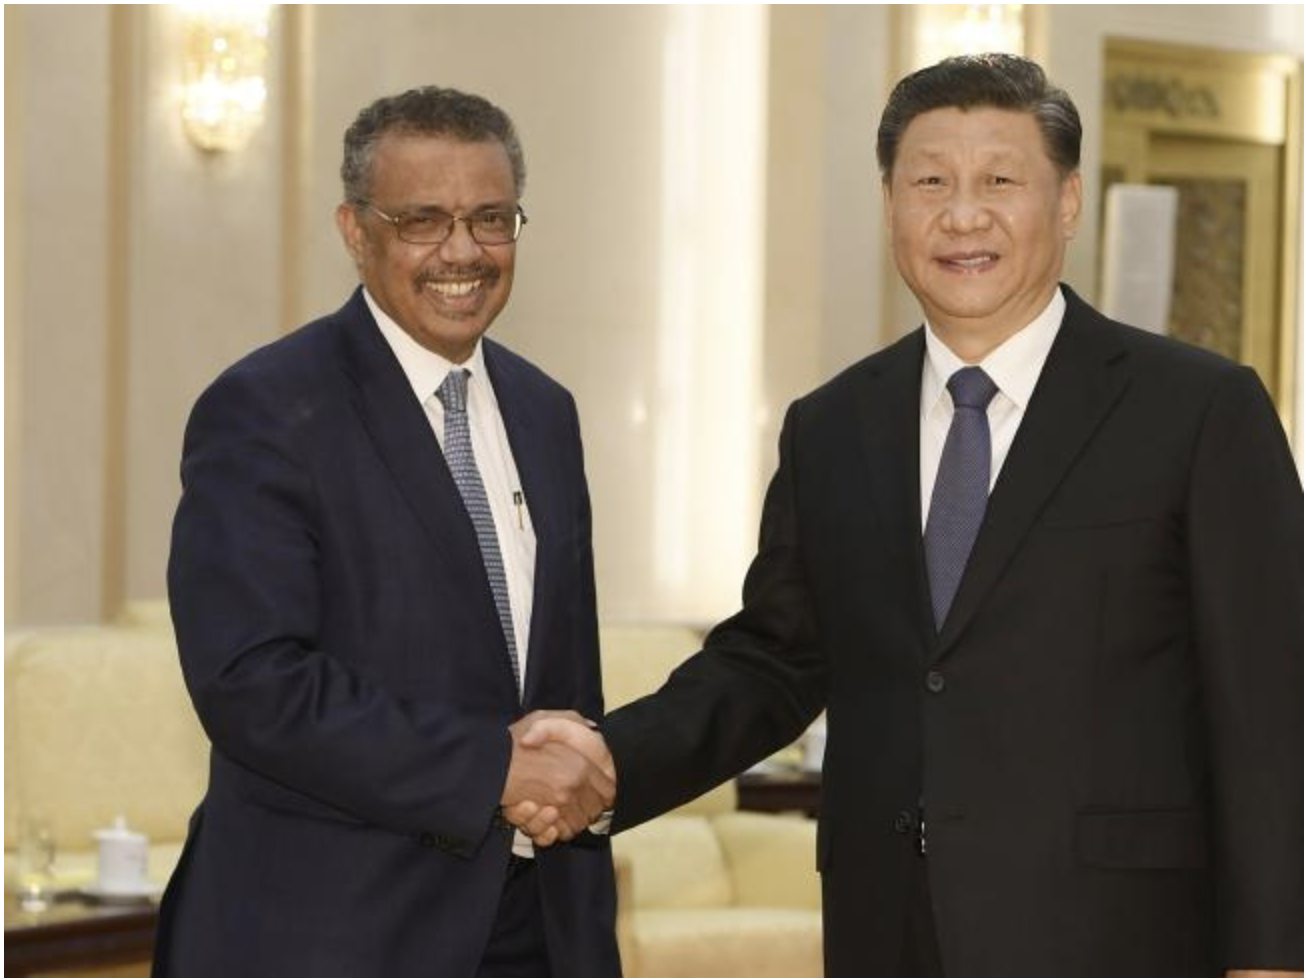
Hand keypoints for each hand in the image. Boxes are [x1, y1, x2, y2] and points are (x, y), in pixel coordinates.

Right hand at [500, 711, 613, 844]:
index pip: (608, 791)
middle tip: (577, 802)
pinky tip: (546, 820)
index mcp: (579, 765)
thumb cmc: (512, 739)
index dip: (602, 792)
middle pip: (595, 811)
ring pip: (576, 826)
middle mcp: (570, 788)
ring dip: (570, 821)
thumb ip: (571, 721)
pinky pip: (554, 836)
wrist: (484, 761)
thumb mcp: (544, 718)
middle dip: (588, 808)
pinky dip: (551, 832)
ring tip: (559, 809)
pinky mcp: (536, 822)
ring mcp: (554, 807)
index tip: (594, 791)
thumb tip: (590, 727)